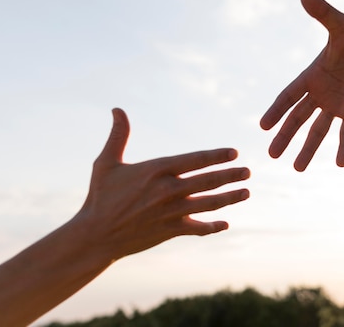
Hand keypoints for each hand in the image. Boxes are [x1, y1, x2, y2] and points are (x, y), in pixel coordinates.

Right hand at [76, 108, 250, 259]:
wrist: (96, 235)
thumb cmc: (100, 197)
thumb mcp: (106, 163)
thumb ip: (118, 136)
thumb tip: (117, 109)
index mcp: (156, 170)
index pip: (194, 160)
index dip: (216, 156)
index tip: (233, 152)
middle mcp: (168, 191)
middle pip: (207, 181)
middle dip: (230, 175)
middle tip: (248, 172)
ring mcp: (171, 213)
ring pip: (208, 203)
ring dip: (230, 198)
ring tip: (246, 192)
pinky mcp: (170, 231)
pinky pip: (198, 228)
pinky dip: (212, 226)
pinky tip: (225, 223)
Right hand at [260, 0, 343, 170]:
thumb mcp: (342, 25)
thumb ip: (323, 13)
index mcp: (311, 75)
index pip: (289, 96)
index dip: (276, 111)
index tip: (262, 126)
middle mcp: (319, 94)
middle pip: (298, 119)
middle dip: (285, 137)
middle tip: (271, 155)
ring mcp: (335, 105)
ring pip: (318, 131)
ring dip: (308, 149)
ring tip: (297, 169)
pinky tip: (340, 164)